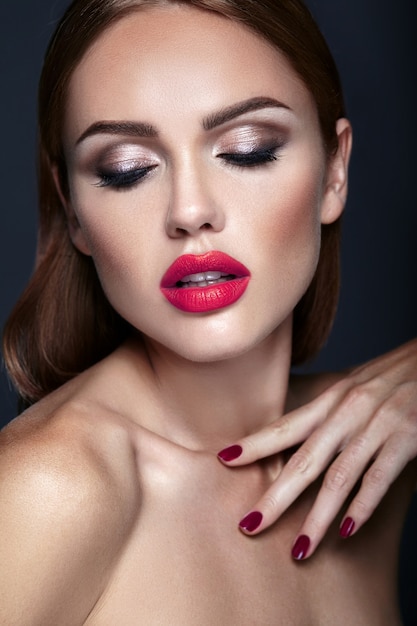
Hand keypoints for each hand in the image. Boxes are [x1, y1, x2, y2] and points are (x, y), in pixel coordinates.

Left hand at [217, 338, 416, 558]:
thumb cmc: (398, 375)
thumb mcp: (359, 386)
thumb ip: (332, 411)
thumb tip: (304, 433)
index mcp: (334, 399)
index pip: (286, 425)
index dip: (255, 444)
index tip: (225, 460)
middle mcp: (349, 411)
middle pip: (304, 460)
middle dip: (275, 496)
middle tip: (250, 526)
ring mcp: (377, 424)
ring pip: (339, 477)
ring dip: (316, 517)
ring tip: (299, 548)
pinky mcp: (407, 436)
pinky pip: (379, 478)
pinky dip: (363, 506)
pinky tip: (347, 530)